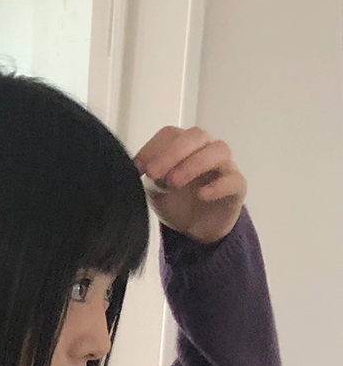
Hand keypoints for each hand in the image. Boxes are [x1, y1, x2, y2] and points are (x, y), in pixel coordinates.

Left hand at [133, 126, 246, 244]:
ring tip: (174, 183)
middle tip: (154, 174)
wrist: (197, 230)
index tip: (136, 169)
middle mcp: (206, 149)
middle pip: (196, 136)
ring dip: (194, 163)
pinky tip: (202, 195)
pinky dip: (218, 186)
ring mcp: (225, 166)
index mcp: (185, 146)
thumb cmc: (177, 203)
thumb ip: (148, 178)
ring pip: (218, 150)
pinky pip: (233, 180)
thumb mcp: (155, 192)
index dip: (152, 147)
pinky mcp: (237, 187)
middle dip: (173, 152)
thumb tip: (129, 171)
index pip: (171, 134)